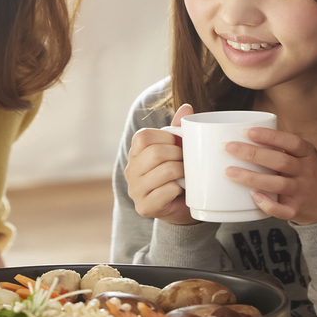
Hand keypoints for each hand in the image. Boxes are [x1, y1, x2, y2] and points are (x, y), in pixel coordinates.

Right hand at [124, 104, 195, 225]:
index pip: (143, 136)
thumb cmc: (179, 176)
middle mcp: (130, 171)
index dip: (166, 137)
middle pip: (155, 153)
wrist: (182, 209)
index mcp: (135, 154)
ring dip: (182, 172)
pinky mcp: (145, 207)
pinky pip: (166, 191)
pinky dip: (179, 189)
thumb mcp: (178, 150)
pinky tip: (181, 190)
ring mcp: (135, 191)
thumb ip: (178, 129)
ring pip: (164, 172)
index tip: (179, 144)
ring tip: (186, 174)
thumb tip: (186, 107)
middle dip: (177, 154)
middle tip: (186, 161)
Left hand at [224, 128, 316, 225]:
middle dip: (253, 154)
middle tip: (229, 148)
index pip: (291, 142)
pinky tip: (253, 197)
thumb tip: (242, 136)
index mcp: (306, 154)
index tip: (248, 131)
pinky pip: (282, 210)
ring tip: (230, 172)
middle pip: (280, 161)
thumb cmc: (305, 174)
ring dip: (253, 178)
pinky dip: (268, 205)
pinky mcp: (296, 209)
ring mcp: (301, 191)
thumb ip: (280, 148)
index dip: (270, 136)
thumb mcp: (302, 156)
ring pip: (278, 184)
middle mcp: (305, 171)